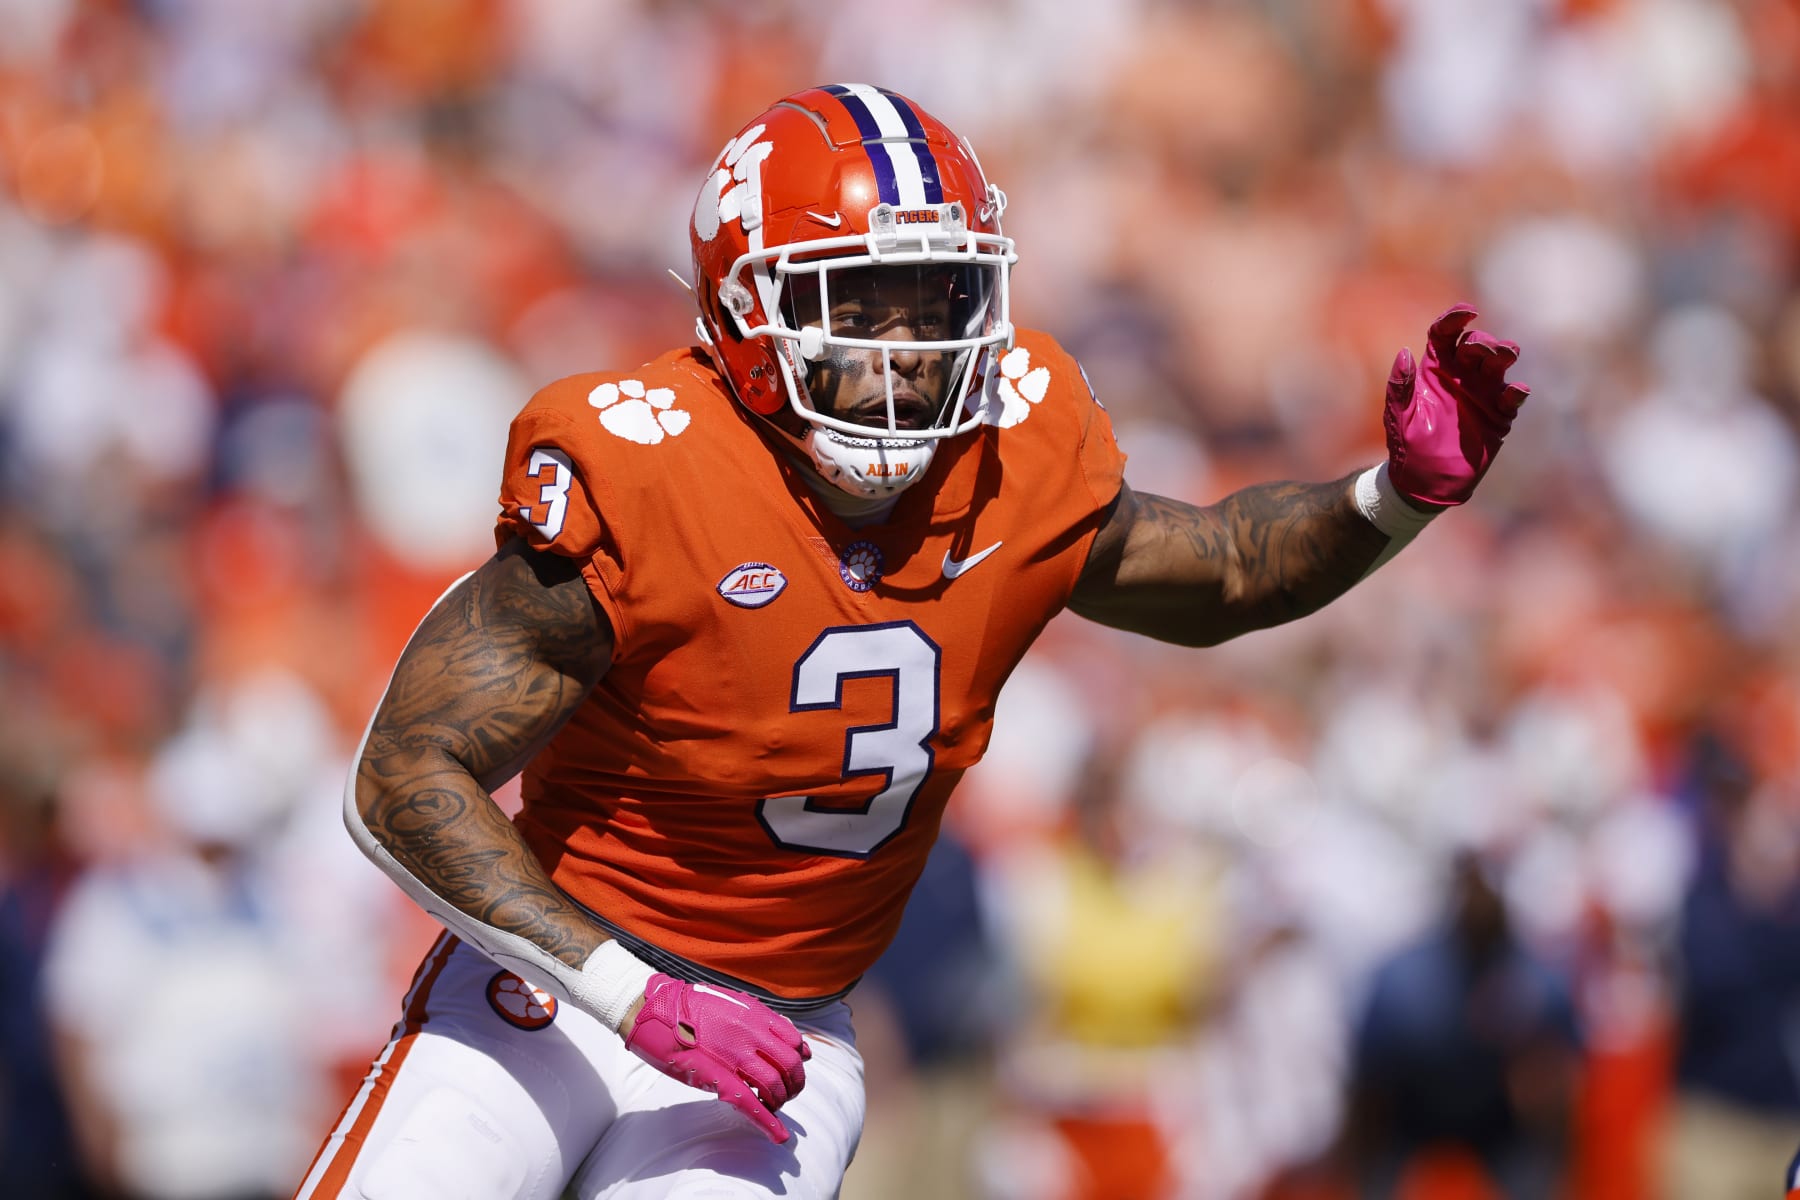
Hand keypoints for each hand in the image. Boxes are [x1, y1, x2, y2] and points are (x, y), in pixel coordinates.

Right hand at [621, 973, 811, 1143]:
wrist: (654, 1010)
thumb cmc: (689, 1005)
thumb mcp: (731, 1001)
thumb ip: (762, 1019)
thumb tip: (795, 1040)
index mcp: (755, 1014)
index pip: (794, 1041)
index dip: (799, 1058)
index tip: (795, 1067)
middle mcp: (751, 1034)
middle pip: (790, 1065)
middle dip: (794, 1083)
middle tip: (788, 1092)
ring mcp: (735, 1056)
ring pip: (774, 1085)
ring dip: (780, 1100)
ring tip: (774, 1105)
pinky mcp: (716, 1077)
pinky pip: (749, 1102)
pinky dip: (768, 1122)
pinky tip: (779, 1135)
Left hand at [1383, 304, 1530, 507]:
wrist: (1424, 480)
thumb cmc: (1406, 445)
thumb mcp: (1398, 415)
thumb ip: (1400, 386)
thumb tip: (1404, 352)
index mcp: (1435, 369)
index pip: (1446, 335)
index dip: (1456, 319)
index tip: (1468, 313)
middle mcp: (1462, 376)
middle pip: (1477, 344)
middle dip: (1482, 341)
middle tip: (1479, 351)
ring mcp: (1482, 393)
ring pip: (1499, 363)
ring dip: (1504, 354)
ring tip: (1504, 355)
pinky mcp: (1498, 414)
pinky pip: (1512, 397)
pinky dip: (1516, 391)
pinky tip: (1515, 391)